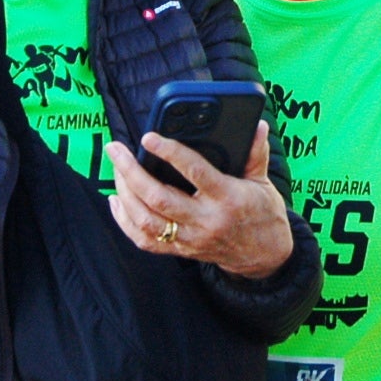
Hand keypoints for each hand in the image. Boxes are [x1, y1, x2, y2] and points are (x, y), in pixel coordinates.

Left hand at [107, 120, 293, 279]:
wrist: (264, 256)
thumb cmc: (263, 214)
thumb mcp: (263, 182)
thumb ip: (256, 153)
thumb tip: (258, 125)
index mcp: (227, 198)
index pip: (194, 172)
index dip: (170, 153)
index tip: (149, 138)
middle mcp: (205, 220)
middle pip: (158, 197)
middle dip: (131, 171)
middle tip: (116, 149)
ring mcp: (190, 238)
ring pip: (146, 220)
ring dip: (125, 193)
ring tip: (116, 169)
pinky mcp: (181, 250)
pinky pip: (145, 240)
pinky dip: (125, 221)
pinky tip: (116, 200)